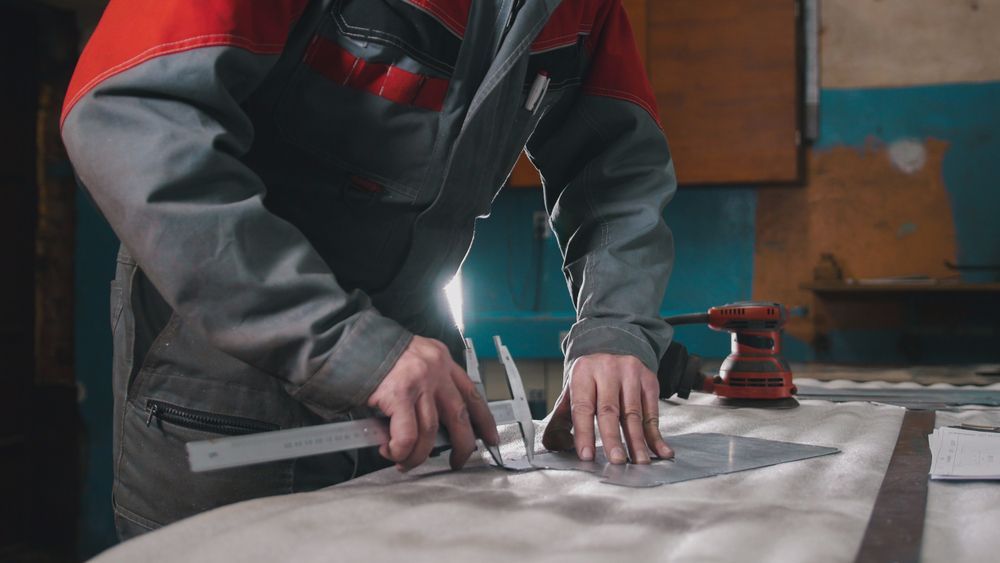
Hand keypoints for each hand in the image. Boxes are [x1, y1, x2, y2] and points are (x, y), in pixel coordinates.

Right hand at [367, 335, 498, 470]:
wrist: (349, 341)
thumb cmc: (375, 353)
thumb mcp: (412, 359)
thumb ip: (427, 385)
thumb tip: (433, 424)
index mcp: (441, 360)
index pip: (472, 393)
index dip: (484, 420)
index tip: (490, 436)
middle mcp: (435, 370)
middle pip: (460, 416)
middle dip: (462, 446)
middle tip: (457, 461)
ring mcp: (419, 382)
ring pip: (431, 431)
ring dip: (420, 455)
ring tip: (407, 461)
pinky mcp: (398, 395)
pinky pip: (407, 435)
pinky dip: (401, 450)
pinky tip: (392, 452)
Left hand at [542, 353, 672, 463]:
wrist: (613, 351)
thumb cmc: (590, 381)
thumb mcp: (572, 393)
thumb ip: (560, 420)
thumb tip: (552, 445)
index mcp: (583, 373)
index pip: (583, 407)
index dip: (584, 433)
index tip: (586, 456)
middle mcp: (607, 370)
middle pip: (610, 410)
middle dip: (612, 438)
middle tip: (616, 461)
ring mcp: (631, 373)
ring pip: (634, 413)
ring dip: (637, 441)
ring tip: (639, 462)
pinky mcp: (649, 380)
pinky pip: (652, 413)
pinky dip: (656, 435)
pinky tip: (661, 451)